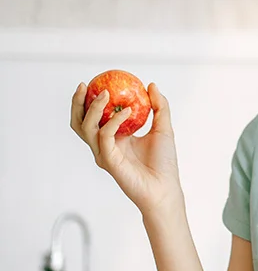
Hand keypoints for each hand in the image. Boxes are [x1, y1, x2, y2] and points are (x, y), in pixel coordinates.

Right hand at [71, 81, 184, 216]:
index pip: (94, 116)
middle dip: (78, 102)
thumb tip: (151, 85)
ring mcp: (104, 153)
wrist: (166, 188)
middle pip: (80, 122)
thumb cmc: (164, 163)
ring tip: (106, 95)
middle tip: (86, 86)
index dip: (89, 100)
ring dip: (93, 108)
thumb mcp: (164, 129)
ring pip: (86, 127)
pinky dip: (114, 122)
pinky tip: (127, 113)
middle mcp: (106, 145)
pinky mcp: (108, 161)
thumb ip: (159, 107)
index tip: (95, 82)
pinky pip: (104, 136)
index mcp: (115, 137)